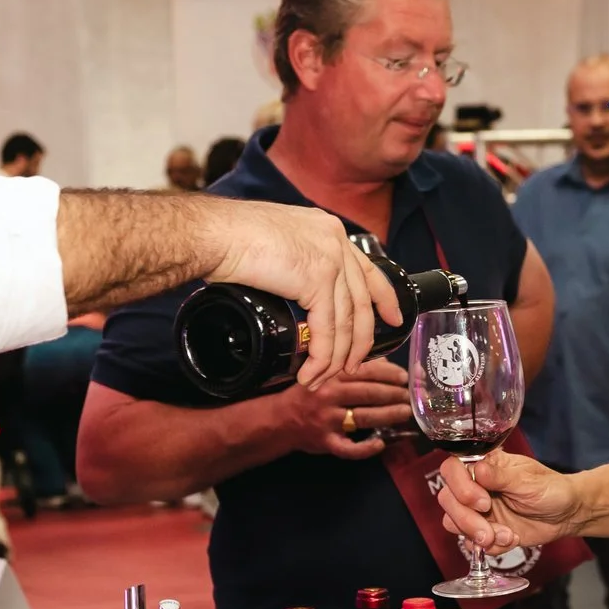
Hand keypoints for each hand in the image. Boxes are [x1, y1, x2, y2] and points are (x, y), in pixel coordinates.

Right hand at [205, 204, 400, 386]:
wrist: (214, 233)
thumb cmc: (228, 235)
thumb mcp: (276, 242)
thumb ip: (295, 261)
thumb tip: (296, 288)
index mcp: (328, 230)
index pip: (366, 269)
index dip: (383, 298)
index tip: (394, 319)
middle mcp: (335, 241)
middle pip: (362, 301)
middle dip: (361, 340)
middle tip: (355, 364)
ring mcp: (330, 258)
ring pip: (346, 321)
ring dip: (336, 357)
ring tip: (323, 378)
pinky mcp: (317, 279)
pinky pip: (327, 330)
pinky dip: (321, 357)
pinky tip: (312, 372)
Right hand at [274, 357, 413, 459]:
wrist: (280, 419)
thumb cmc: (308, 394)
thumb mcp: (325, 374)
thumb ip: (352, 368)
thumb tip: (385, 363)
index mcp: (330, 376)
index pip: (365, 371)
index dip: (389, 374)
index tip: (405, 377)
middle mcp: (329, 396)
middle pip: (368, 394)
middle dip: (394, 394)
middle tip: (410, 396)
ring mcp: (328, 420)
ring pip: (364, 418)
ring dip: (388, 416)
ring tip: (405, 413)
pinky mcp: (326, 442)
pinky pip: (348, 449)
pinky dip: (365, 448)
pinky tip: (380, 444)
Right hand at [437, 446, 585, 551]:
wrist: (566, 515)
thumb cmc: (550, 489)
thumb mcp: (528, 481)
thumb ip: (501, 477)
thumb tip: (477, 469)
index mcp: (484, 466)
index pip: (451, 469)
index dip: (460, 487)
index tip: (484, 502)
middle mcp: (475, 486)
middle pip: (448, 500)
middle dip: (467, 519)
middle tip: (489, 529)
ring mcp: (477, 511)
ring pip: (453, 523)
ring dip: (476, 534)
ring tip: (506, 536)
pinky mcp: (484, 531)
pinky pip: (470, 543)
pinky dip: (490, 547)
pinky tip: (511, 540)